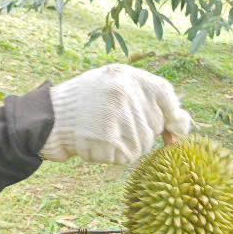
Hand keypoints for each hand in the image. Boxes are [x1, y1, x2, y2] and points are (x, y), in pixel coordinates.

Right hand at [41, 64, 192, 163]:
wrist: (49, 118)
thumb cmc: (84, 102)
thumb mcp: (112, 84)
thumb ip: (145, 96)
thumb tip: (183, 123)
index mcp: (126, 76)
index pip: (165, 93)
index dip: (175, 115)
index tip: (176, 131)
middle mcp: (125, 93)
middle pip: (155, 125)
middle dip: (142, 132)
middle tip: (113, 124)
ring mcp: (118, 117)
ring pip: (144, 145)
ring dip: (128, 146)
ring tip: (102, 131)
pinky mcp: (111, 140)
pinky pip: (128, 157)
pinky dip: (116, 156)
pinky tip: (97, 143)